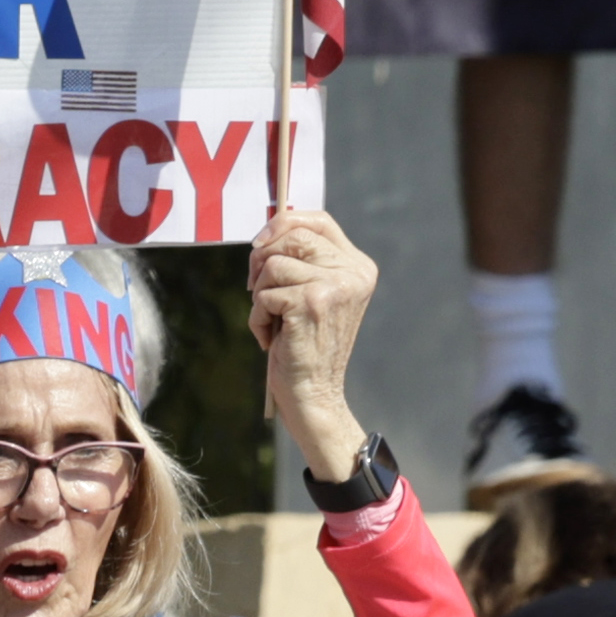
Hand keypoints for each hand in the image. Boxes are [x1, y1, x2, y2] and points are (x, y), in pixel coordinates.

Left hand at [250, 205, 379, 475]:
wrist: (314, 395)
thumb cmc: (306, 347)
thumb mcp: (311, 296)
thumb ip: (303, 262)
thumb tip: (267, 231)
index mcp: (358, 267)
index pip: (320, 221)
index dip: (285, 222)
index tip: (260, 243)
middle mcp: (353, 273)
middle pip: (292, 236)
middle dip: (262, 261)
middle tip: (257, 292)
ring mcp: (334, 286)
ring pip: (273, 265)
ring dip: (259, 296)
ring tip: (272, 323)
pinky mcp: (311, 302)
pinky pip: (265, 294)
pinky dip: (258, 318)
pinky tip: (271, 338)